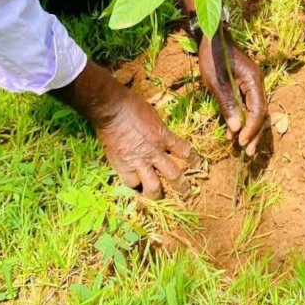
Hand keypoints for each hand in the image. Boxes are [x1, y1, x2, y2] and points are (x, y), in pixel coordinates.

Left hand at [52, 59, 193, 198]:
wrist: (113, 107)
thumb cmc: (106, 124)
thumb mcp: (110, 147)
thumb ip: (122, 155)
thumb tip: (131, 155)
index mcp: (124, 166)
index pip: (133, 185)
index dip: (136, 186)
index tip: (139, 184)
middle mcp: (141, 162)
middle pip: (154, 187)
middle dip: (159, 195)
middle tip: (164, 197)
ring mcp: (155, 150)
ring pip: (171, 173)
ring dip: (179, 183)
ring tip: (186, 190)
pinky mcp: (165, 136)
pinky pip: (181, 149)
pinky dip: (190, 156)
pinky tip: (197, 162)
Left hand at [197, 28, 266, 155]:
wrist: (211, 35)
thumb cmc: (213, 56)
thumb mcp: (217, 82)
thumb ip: (228, 104)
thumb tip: (236, 128)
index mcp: (254, 80)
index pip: (258, 110)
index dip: (251, 129)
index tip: (241, 142)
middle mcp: (257, 83)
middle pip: (260, 113)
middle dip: (254, 134)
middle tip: (249, 154)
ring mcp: (251, 83)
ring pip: (254, 110)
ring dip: (249, 128)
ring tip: (242, 147)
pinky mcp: (243, 84)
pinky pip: (247, 104)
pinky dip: (242, 118)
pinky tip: (234, 131)